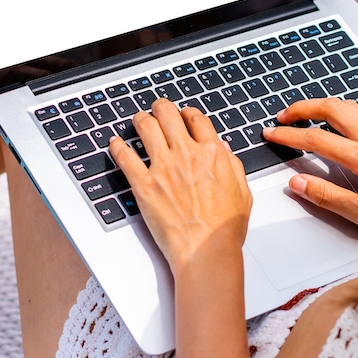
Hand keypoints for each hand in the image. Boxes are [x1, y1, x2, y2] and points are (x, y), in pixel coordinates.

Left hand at [110, 99, 252, 276]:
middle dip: (161, 108)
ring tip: (138, 121)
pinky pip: (124, 156)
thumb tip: (223, 149)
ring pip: (145, 126)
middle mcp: (186, 154)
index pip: (195, 118)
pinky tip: (116, 143)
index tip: (183, 116)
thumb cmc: (224, 229)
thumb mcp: (242, 191)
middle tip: (156, 110)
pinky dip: (117, 146)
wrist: (205, 250)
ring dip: (140, 119)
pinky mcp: (143, 184)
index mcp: (212, 153)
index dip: (187, 112)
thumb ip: (232, 165)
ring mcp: (163, 167)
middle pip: (167, 114)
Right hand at [263, 98, 357, 238]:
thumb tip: (297, 183)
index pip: (317, 139)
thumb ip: (326, 196)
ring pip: (350, 107)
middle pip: (332, 108)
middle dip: (303, 107)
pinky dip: (343, 111)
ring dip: (323, 105)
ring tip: (305, 113)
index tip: (272, 135)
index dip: (289, 135)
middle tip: (283, 116)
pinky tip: (339, 121)